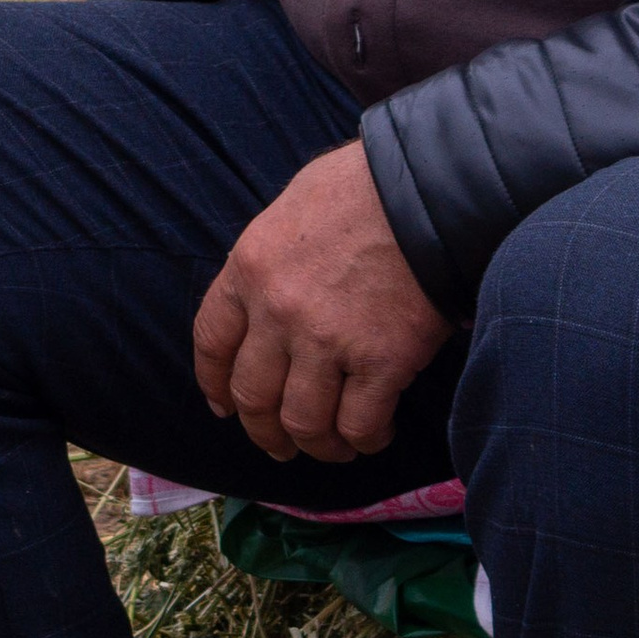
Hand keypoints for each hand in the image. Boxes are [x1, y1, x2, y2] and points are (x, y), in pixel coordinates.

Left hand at [191, 141, 450, 462]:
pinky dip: (364, 440)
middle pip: (253, 395)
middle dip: (263, 431)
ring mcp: (327, 341)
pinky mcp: (382, 362)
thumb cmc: (361, 190)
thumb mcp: (288, 212)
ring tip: (333, 447)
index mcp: (248, 269)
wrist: (426, 192)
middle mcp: (277, 311)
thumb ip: (271, 263)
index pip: (212, 341)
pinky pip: (359, 425)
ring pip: (303, 423)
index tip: (223, 406)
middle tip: (280, 444)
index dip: (215, 383)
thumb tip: (268, 300)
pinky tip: (375, 434)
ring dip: (316, 446)